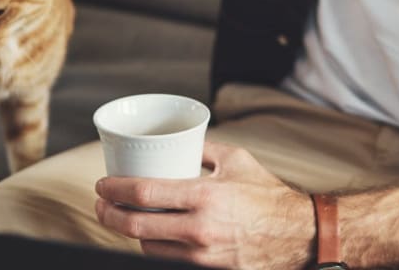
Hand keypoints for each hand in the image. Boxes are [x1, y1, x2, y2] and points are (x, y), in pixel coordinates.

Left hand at [94, 142, 315, 269]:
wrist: (297, 235)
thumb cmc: (267, 193)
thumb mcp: (236, 159)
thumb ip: (203, 148)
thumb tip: (178, 141)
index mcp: (204, 196)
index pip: (145, 194)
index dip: (115, 190)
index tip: (102, 184)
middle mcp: (199, 230)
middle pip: (137, 227)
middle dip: (110, 215)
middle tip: (100, 204)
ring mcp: (202, 257)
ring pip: (148, 248)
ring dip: (129, 233)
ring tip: (123, 217)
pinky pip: (169, 260)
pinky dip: (154, 247)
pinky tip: (150, 235)